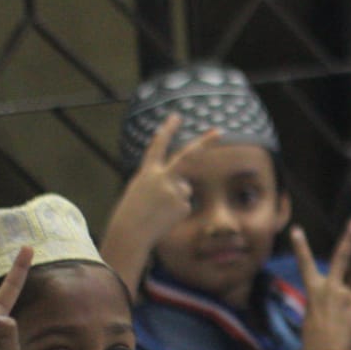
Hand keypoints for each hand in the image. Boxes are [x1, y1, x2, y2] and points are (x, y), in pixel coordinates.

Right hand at [100, 114, 220, 296]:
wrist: (130, 233)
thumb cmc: (132, 213)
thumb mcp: (142, 191)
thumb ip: (164, 182)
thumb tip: (187, 186)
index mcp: (146, 172)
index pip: (158, 146)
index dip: (167, 131)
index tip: (176, 117)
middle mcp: (162, 177)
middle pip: (189, 155)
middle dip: (205, 142)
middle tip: (220, 131)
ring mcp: (174, 190)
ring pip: (184, 189)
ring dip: (175, 199)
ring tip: (158, 211)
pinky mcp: (183, 204)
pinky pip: (184, 205)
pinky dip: (176, 212)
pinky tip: (164, 218)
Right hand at [293, 220, 350, 349]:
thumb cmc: (316, 339)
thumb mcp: (314, 314)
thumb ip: (326, 297)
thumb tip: (342, 291)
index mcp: (313, 291)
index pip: (306, 265)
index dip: (301, 247)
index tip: (297, 230)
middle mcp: (331, 287)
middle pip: (341, 257)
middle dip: (349, 238)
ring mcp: (347, 293)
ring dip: (349, 304)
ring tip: (341, 323)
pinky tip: (349, 324)